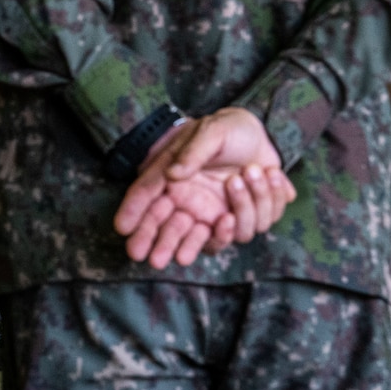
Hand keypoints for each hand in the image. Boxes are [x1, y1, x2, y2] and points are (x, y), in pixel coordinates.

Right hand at [113, 107, 295, 268]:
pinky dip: (264, 202)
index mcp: (174, 181)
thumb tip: (173, 174)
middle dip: (163, 246)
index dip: (133, 213)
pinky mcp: (242, 220)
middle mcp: (191, 204)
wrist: (263, 136)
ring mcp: (215, 216)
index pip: (147, 198)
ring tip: (247, 173)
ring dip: (241, 206)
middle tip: (155, 260)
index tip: (123, 230)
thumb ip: (193, 152)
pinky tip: (268, 175)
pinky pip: (253, 228)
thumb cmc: (228, 129)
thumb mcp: (211, 131)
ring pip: (220, 237)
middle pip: (171, 233)